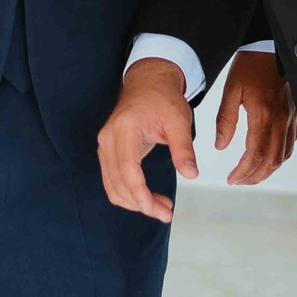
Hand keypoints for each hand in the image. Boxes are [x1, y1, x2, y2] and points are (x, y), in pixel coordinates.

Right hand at [97, 58, 192, 222]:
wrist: (147, 82)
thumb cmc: (162, 98)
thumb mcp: (179, 120)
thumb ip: (184, 148)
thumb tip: (191, 174)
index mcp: (124, 129)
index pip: (127, 170)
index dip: (139, 194)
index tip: (155, 210)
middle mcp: (107, 139)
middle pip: (117, 183)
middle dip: (141, 204)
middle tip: (167, 213)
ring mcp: (104, 145)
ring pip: (113, 186)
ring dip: (135, 202)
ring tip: (162, 209)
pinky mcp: (108, 151)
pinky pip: (113, 180)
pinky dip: (130, 194)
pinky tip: (149, 198)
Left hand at [215, 51, 296, 185]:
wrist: (271, 46)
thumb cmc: (251, 64)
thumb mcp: (231, 90)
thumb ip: (225, 120)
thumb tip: (220, 145)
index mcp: (263, 115)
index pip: (256, 154)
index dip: (244, 171)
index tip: (232, 179)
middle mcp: (281, 120)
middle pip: (272, 161)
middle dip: (255, 176)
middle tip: (239, 181)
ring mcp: (291, 118)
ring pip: (284, 154)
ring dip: (268, 169)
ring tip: (252, 174)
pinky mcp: (296, 113)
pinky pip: (291, 142)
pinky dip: (280, 155)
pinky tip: (269, 156)